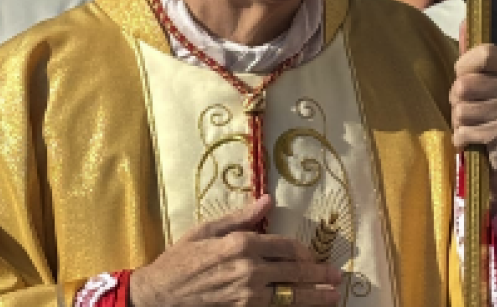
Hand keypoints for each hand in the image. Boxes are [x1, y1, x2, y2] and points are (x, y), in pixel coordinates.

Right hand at [129, 195, 340, 306]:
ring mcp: (247, 296)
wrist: (160, 295)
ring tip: (331, 297)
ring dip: (313, 297)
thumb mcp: (207, 229)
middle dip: (318, 276)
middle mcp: (249, 270)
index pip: (285, 246)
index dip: (304, 251)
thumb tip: (267, 200)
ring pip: (289, 296)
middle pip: (293, 273)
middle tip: (336, 278)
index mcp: (241, 244)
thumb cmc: (180, 258)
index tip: (314, 255)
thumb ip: (240, 216)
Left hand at [451, 30, 496, 211]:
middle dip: (456, 101)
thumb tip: (464, 21)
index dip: (463, 67)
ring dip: (459, 122)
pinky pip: (465, 131)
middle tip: (467, 109)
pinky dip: (462, 138)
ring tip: (472, 125)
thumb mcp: (480, 80)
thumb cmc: (485, 111)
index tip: (464, 78)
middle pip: (463, 85)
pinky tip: (472, 140)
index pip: (481, 52)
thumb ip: (471, 53)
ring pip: (461, 110)